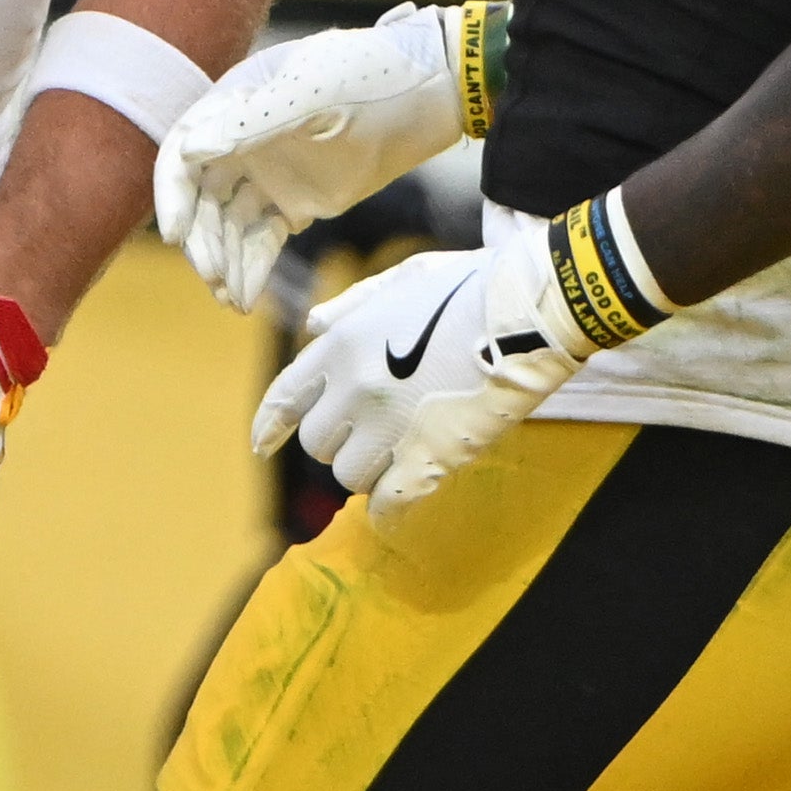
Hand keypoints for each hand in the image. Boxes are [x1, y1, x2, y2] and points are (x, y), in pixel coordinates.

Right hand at [154, 0, 498, 314]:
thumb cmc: (371, 75)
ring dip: (223, 260)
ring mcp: (269, 174)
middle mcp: (242, 140)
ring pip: (229, 226)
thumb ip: (251, 121)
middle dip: (202, 240)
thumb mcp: (312, 92)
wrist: (432, 94)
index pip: (182, 152)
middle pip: (201, 198)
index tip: (177, 235)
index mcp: (235, 103)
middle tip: (214, 276)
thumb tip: (187, 151)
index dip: (172, 194)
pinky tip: (246, 298)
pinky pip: (262, 240)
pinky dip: (252, 267)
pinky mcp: (297, 202)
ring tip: (230, 300)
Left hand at [256, 201, 651, 514]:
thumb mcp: (402, 279)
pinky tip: (394, 511)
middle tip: (370, 433)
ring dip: (367, 470)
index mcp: (341, 345)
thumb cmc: (471, 284)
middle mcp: (354, 389)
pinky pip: (388, 503)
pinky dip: (387, 511)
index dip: (268, 426)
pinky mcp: (429, 457)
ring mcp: (390, 427)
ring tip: (396, 454)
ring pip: (349, 476)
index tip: (260, 446)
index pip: (284, 397)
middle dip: (337, 441)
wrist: (531, 307)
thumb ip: (351, 306)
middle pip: (317, 443)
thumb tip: (312, 326)